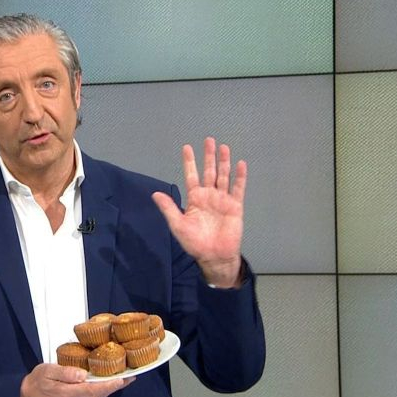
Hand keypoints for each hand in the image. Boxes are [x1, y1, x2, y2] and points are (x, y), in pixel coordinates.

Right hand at [19, 363, 133, 396]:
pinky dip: (98, 390)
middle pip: (100, 394)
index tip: (124, 379)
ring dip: (107, 387)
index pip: (95, 390)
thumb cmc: (35, 383)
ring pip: (96, 396)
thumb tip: (81, 375)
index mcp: (68, 394)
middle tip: (130, 375)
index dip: (112, 385)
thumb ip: (65, 373)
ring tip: (119, 376)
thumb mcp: (46, 371)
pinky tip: (101, 382)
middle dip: (116, 385)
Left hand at [152, 137, 246, 287]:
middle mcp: (209, 196)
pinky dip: (240, 177)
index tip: (187, 147)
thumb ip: (169, 208)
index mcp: (195, 199)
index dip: (189, 162)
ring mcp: (223, 200)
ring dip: (224, 162)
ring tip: (224, 147)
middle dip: (208, 156)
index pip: (191, 176)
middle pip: (209, 172)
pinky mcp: (235, 206)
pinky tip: (240, 164)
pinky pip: (238, 189)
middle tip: (209, 140)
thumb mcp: (178, 225)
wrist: (214, 256)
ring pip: (223, 176)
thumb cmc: (195, 243)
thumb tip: (155, 194)